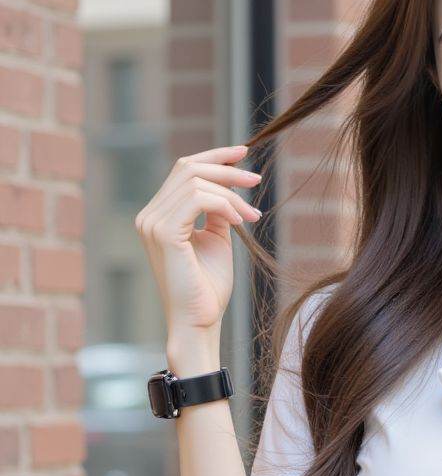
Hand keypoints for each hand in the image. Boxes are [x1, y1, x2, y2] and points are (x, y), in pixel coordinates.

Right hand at [134, 144, 262, 342]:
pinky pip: (198, 198)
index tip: (243, 153)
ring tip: (252, 216)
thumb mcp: (216, 240)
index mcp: (158, 215)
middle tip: (257, 180)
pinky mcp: (164, 232)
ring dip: (232, 193)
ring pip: (196, 181)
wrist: (200, 321)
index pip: (183, 171)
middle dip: (227, 169)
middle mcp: (149, 215)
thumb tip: (229, 186)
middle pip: (188, 168)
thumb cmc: (208, 289)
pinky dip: (224, 204)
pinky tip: (239, 221)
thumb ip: (217, 211)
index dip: (214, 156)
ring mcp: (152, 222)